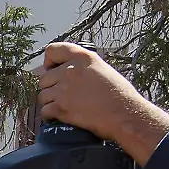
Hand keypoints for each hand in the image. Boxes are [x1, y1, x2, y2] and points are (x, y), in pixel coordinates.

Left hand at [38, 43, 168, 164]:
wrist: (126, 116)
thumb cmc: (119, 96)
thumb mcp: (102, 69)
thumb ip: (82, 67)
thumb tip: (63, 71)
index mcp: (82, 58)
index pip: (52, 50)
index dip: (49, 62)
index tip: (53, 71)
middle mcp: (71, 70)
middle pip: (44, 78)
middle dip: (51, 88)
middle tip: (63, 96)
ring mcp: (64, 89)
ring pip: (42, 96)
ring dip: (50, 103)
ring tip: (64, 108)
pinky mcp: (62, 108)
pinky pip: (44, 111)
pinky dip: (50, 116)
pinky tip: (60, 118)